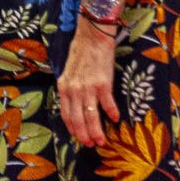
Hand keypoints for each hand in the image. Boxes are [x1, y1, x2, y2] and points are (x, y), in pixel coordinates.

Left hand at [58, 23, 120, 145]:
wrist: (92, 36)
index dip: (73, 129)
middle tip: (92, 144)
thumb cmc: (81, 52)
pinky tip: (115, 119)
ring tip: (102, 141)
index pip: (66, 115)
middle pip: (78, 120)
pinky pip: (107, 104)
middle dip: (84, 135)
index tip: (79, 138)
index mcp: (64, 87)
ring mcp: (88, 87)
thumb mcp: (68, 72)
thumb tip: (74, 105)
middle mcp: (74, 89)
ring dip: (96, 131)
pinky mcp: (103, 83)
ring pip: (91, 116)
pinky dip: (112, 113)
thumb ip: (70, 88)